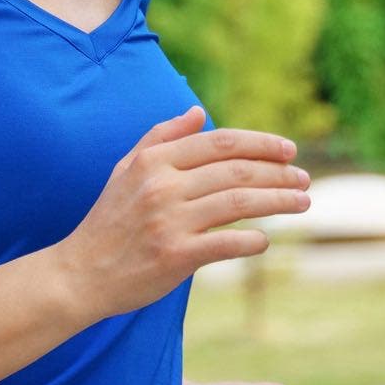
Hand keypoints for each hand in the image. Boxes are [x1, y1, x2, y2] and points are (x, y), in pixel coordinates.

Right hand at [52, 106, 308, 318]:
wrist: (80, 273)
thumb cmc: (109, 220)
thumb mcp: (126, 169)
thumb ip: (161, 136)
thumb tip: (198, 111)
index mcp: (154, 160)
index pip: (220, 142)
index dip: (261, 144)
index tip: (289, 150)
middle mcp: (162, 186)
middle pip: (237, 171)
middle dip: (279, 173)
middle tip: (305, 179)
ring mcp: (169, 221)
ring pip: (239, 203)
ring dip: (279, 201)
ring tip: (303, 202)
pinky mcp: (175, 257)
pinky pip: (227, 244)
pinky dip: (252, 241)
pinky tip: (265, 240)